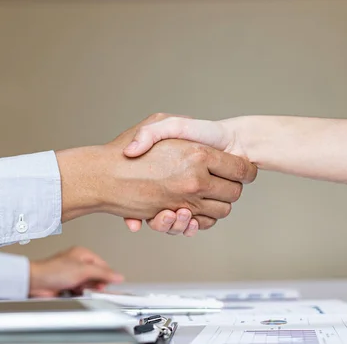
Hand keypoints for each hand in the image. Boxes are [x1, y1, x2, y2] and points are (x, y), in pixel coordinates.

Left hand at [28, 246, 123, 297]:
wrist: (35, 282)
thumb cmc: (52, 270)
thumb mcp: (83, 270)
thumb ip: (103, 273)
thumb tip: (118, 276)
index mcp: (83, 254)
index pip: (103, 265)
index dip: (107, 275)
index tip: (110, 283)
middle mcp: (78, 263)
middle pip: (97, 276)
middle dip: (95, 284)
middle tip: (92, 287)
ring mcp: (73, 275)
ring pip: (89, 285)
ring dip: (86, 289)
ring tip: (80, 289)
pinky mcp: (68, 285)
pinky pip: (80, 291)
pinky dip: (79, 294)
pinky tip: (75, 293)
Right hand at [56, 114, 255, 234]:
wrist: (100, 176)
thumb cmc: (126, 148)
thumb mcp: (157, 123)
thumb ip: (181, 124)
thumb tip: (201, 137)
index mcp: (197, 153)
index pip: (241, 169)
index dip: (246, 171)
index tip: (244, 170)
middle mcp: (195, 178)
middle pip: (234, 193)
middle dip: (232, 188)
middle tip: (224, 181)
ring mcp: (184, 199)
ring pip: (221, 211)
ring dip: (217, 206)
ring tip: (207, 193)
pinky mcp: (173, 216)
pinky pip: (200, 224)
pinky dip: (200, 221)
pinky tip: (191, 210)